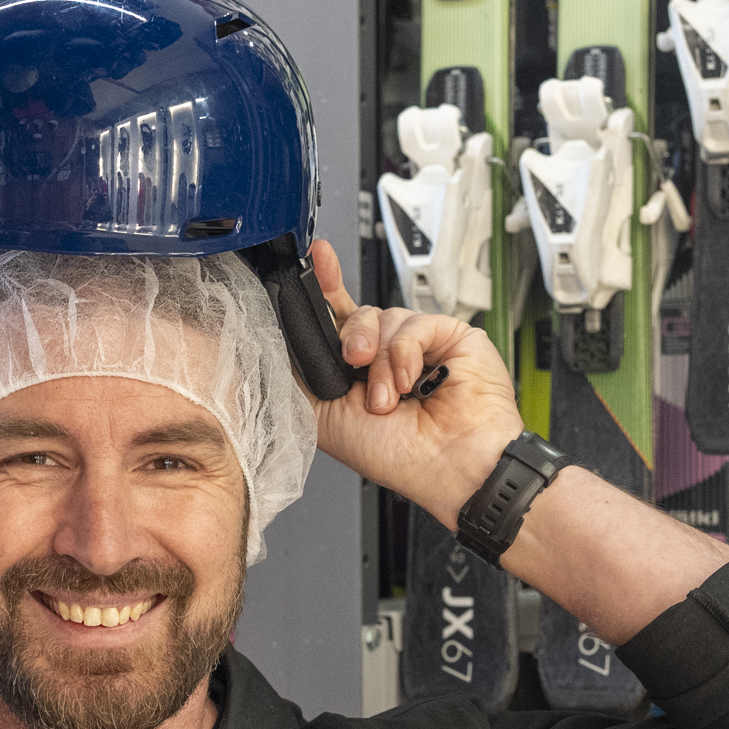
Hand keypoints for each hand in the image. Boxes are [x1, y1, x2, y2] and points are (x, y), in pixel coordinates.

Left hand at [306, 241, 523, 521]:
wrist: (447, 467)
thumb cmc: (396, 455)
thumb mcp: (326, 417)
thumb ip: (303, 376)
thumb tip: (277, 343)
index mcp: (357, 373)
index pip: (336, 319)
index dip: (323, 289)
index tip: (313, 262)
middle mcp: (386, 356)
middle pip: (356, 313)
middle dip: (349, 337)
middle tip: (354, 363)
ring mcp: (420, 345)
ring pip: (383, 317)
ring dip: (379, 361)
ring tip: (389, 398)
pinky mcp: (451, 336)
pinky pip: (415, 324)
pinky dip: (405, 354)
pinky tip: (412, 383)